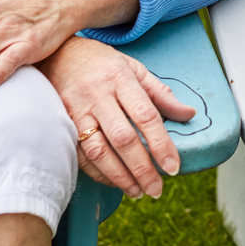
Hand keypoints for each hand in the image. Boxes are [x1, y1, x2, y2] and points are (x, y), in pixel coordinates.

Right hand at [39, 36, 198, 197]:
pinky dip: (97, 172)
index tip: (173, 167)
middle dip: (141, 168)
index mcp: (121, 79)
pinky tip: (113, 181)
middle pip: (122, 138)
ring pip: (98, 150)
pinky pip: (79, 154)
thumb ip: (160, 93)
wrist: (56, 54)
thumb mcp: (134, 68)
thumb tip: (188, 114)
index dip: (161, 144)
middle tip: (156, 189)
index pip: (146, 115)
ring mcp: (77, 110)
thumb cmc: (101, 62)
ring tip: (137, 191)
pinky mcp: (61, 122)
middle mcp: (98, 95)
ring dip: (119, 176)